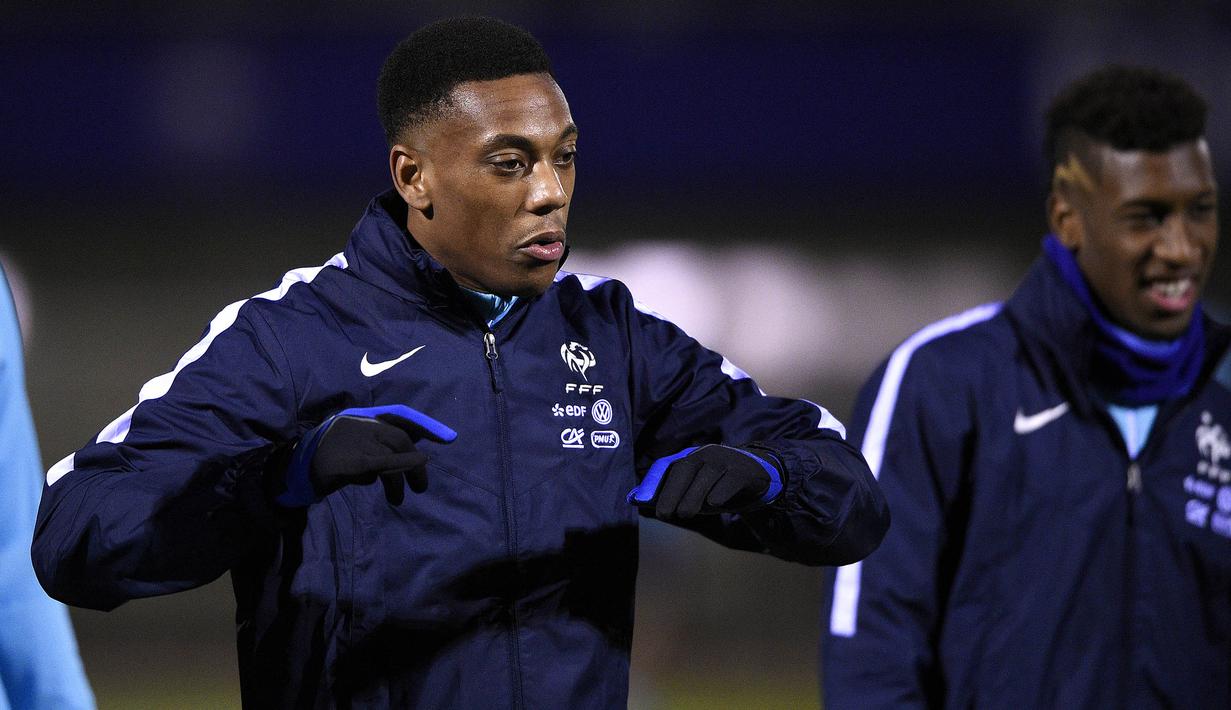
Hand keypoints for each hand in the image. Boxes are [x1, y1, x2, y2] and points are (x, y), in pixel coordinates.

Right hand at [275, 404, 455, 506]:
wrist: (292, 471)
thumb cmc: (325, 462)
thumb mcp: (353, 450)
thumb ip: (378, 450)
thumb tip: (411, 457)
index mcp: (360, 419)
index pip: (398, 415)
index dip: (425, 424)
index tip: (449, 437)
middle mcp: (359, 424)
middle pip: (399, 438)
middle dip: (414, 462)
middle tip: (420, 487)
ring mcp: (354, 440)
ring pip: (392, 452)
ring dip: (403, 475)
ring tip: (400, 498)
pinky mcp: (349, 461)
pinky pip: (380, 463)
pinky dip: (398, 467)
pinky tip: (406, 476)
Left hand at [627, 444, 783, 518]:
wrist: (760, 478)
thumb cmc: (719, 487)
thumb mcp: (694, 492)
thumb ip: (667, 495)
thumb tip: (634, 499)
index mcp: (690, 458)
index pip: (667, 466)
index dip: (653, 481)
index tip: (638, 499)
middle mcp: (706, 455)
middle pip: (685, 469)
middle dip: (671, 492)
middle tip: (664, 514)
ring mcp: (726, 460)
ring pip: (706, 476)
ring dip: (693, 497)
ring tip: (685, 514)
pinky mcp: (744, 470)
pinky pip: (730, 480)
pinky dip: (720, 493)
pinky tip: (715, 504)